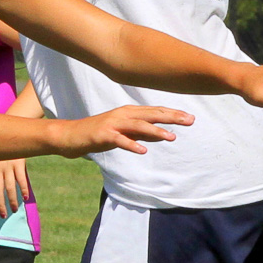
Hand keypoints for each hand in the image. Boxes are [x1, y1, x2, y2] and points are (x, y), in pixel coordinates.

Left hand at [0, 158, 31, 216]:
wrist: (11, 134)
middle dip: (0, 205)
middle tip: (3, 215)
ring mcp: (8, 167)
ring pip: (9, 187)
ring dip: (12, 200)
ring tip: (14, 210)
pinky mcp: (19, 163)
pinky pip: (21, 179)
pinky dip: (24, 189)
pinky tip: (25, 197)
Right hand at [53, 106, 192, 156]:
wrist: (71, 136)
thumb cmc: (99, 134)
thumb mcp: (124, 133)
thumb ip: (142, 133)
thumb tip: (161, 134)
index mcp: (129, 112)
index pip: (155, 112)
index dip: (173, 114)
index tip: (190, 118)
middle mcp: (123, 114)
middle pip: (151, 115)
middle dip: (171, 117)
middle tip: (189, 121)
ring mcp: (113, 124)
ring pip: (138, 125)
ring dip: (155, 131)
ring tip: (171, 137)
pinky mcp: (103, 135)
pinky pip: (120, 139)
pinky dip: (132, 144)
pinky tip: (143, 150)